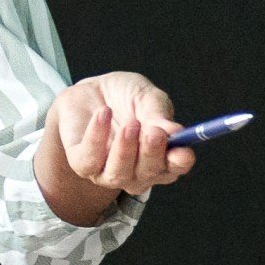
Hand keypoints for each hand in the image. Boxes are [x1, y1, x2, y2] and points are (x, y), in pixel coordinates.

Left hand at [44, 72, 195, 215]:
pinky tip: (103, 114)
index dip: (180, 163)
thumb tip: (175, 132)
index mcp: (160, 157)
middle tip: (154, 132)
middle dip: (152, 154)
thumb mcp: (147, 97)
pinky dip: (97, 138)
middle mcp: (136, 171)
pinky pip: (89, 161)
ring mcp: (108, 171)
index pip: (174, 168)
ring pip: (118, 174)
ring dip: (126, 150)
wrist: (90, 90)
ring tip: (130, 123)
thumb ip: (159, 114)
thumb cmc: (124, 97)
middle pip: (148, 173)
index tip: (182, 151)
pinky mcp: (82, 164)